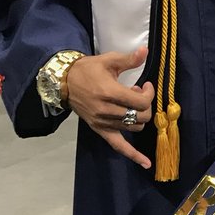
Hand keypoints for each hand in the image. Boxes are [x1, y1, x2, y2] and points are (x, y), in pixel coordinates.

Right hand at [65, 46, 154, 168]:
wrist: (65, 82)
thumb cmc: (88, 70)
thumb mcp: (108, 61)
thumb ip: (129, 59)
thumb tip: (145, 51)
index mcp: (109, 93)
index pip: (141, 102)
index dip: (149, 94)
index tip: (145, 85)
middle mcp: (107, 111)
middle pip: (140, 116)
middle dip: (145, 105)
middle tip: (137, 94)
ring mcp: (103, 123)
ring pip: (134, 128)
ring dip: (139, 117)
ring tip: (131, 105)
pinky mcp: (100, 130)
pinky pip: (119, 146)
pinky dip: (133, 155)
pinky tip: (146, 163)